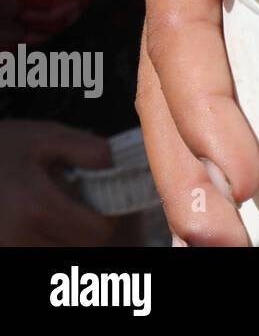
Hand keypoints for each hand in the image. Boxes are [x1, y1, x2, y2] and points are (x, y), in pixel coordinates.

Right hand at [0, 121, 114, 245]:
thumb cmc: (4, 147)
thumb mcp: (47, 136)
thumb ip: (89, 150)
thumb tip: (118, 168)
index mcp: (35, 207)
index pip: (98, 232)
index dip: (108, 214)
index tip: (100, 196)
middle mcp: (19, 238)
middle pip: (83, 247)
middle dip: (88, 224)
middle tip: (76, 200)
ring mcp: (8, 249)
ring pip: (63, 251)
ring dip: (68, 234)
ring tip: (53, 206)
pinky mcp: (4, 251)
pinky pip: (41, 250)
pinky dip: (49, 237)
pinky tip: (39, 216)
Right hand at [137, 0, 258, 244]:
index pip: (182, 34)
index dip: (207, 111)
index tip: (245, 175)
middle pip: (168, 76)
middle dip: (187, 163)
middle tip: (221, 238)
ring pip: (182, 85)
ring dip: (193, 163)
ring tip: (220, 235)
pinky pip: (218, 73)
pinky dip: (216, 132)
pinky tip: (235, 180)